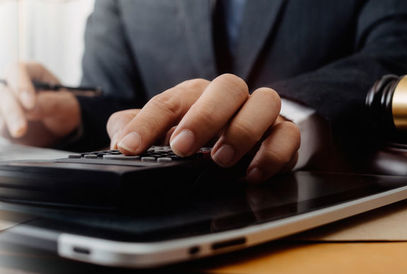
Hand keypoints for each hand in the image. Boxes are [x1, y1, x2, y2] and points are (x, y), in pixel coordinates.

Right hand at [0, 62, 80, 146]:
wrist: (57, 129)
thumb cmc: (62, 110)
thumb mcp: (65, 106)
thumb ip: (51, 104)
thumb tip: (31, 108)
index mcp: (29, 72)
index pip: (16, 70)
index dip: (20, 85)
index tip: (30, 104)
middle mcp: (11, 82)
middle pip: (0, 88)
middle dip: (10, 109)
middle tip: (21, 128)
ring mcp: (1, 99)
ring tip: (15, 133)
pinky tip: (5, 131)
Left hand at [106, 74, 299, 182]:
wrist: (240, 142)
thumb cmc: (193, 135)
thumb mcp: (157, 133)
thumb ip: (131, 130)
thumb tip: (118, 139)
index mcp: (194, 93)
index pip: (168, 101)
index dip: (145, 124)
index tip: (128, 147)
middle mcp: (230, 97)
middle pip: (227, 87)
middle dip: (203, 116)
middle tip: (181, 147)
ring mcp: (260, 113)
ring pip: (266, 101)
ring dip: (242, 130)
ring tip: (220, 159)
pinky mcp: (284, 134)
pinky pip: (288, 136)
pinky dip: (271, 154)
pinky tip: (249, 175)